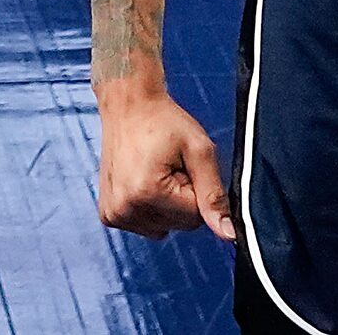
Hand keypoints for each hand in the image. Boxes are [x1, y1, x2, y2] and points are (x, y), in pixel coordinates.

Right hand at [97, 91, 234, 241]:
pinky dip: (150, 207)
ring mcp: (114, 213)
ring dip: (166, 204)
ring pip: (163, 227)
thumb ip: (214, 194)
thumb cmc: (161, 120)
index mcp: (147, 192)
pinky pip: (145, 225)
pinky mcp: (109, 214)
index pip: (196, 218)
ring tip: (155, 172)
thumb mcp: (198, 150)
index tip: (183, 166)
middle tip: (169, 166)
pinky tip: (142, 181)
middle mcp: (125, 208)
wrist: (129, 105)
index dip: (196, 190)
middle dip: (182, 198)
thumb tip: (228, 233)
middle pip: (179, 224)